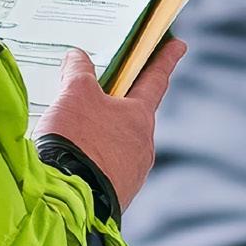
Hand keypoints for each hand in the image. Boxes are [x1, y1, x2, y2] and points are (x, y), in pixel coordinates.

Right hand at [35, 38, 186, 212]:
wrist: (67, 200)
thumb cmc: (78, 141)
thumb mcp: (74, 94)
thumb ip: (78, 71)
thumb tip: (78, 57)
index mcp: (140, 117)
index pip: (156, 79)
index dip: (165, 58)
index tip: (179, 45)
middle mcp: (144, 146)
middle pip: (134, 114)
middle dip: (121, 102)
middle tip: (103, 90)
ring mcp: (132, 173)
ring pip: (120, 143)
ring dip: (104, 134)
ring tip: (76, 130)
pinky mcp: (116, 194)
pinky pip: (107, 167)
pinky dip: (94, 157)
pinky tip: (75, 157)